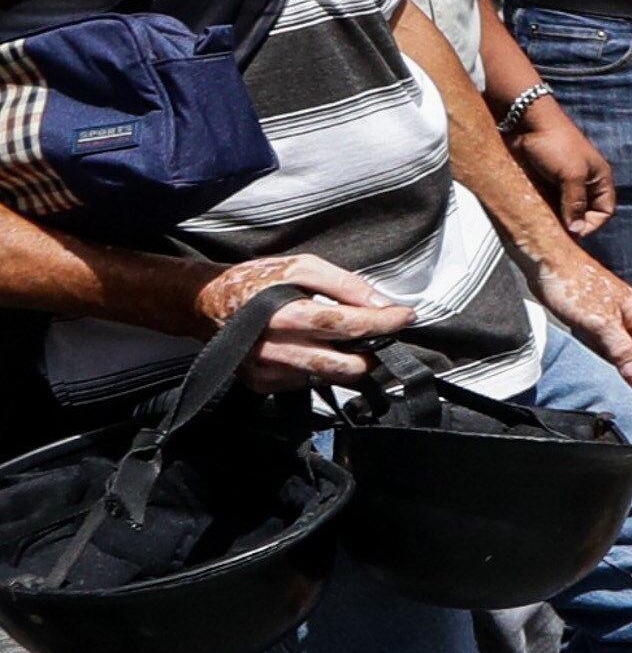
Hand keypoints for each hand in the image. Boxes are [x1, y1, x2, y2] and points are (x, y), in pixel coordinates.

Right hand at [195, 255, 414, 391]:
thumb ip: (345, 285)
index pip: (349, 326)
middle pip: (346, 366)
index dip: (384, 323)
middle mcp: (277, 349)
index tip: (406, 317)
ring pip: (329, 377)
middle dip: (371, 353)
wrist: (204, 304)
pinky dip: (319, 367)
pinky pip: (307, 383)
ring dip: (347, 361)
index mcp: (287, 315)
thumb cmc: (255, 282)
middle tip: (377, 335)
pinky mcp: (263, 385)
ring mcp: (269, 372)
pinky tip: (311, 348)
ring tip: (345, 340)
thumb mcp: (301, 267)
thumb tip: (381, 305)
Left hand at [509, 93, 614, 236]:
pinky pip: (550, 202)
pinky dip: (545, 211)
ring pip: (566, 209)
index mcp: (600, 179)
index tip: (574, 232)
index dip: (593, 224)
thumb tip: (575, 230)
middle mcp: (585, 183)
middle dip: (574, 223)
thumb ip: (575, 204)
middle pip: (585, 212)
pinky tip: (537, 216)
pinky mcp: (547, 182)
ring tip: (546, 227)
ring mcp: (565, 183)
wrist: (529, 123)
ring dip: (558, 218)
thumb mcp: (571, 176)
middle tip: (558, 233)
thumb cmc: (557, 146)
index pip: (604, 211)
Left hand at [530, 251, 631, 394]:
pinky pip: (611, 348)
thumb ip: (622, 351)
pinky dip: (608, 359)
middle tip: (623, 388)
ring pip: (630, 354)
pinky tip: (597, 361)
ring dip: (623, 368)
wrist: (548, 265)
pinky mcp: (601, 324)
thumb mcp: (601, 323)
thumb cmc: (575, 284)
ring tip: (609, 375)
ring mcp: (619, 322)